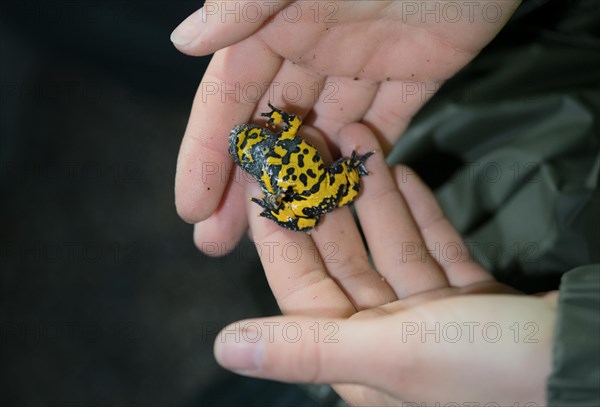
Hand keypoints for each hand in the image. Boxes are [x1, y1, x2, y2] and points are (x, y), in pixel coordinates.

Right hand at [171, 0, 520, 252]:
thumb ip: (244, 4)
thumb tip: (185, 42)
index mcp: (275, 23)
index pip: (229, 98)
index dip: (206, 153)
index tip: (192, 209)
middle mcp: (312, 47)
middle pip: (271, 129)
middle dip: (245, 185)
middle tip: (218, 242)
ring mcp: (363, 64)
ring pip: (323, 135)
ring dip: (302, 182)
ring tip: (282, 234)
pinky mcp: (415, 72)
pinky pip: (385, 124)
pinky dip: (366, 158)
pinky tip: (347, 200)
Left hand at [212, 124, 555, 405]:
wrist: (586, 367)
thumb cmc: (485, 368)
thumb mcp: (392, 354)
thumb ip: (308, 349)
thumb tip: (225, 348)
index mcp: (356, 356)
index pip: (300, 285)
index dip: (278, 232)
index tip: (263, 179)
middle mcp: (386, 339)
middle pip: (344, 258)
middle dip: (328, 201)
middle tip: (313, 145)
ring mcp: (430, 318)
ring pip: (389, 245)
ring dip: (374, 194)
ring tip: (358, 141)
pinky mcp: (470, 299)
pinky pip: (433, 247)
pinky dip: (417, 213)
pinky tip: (403, 172)